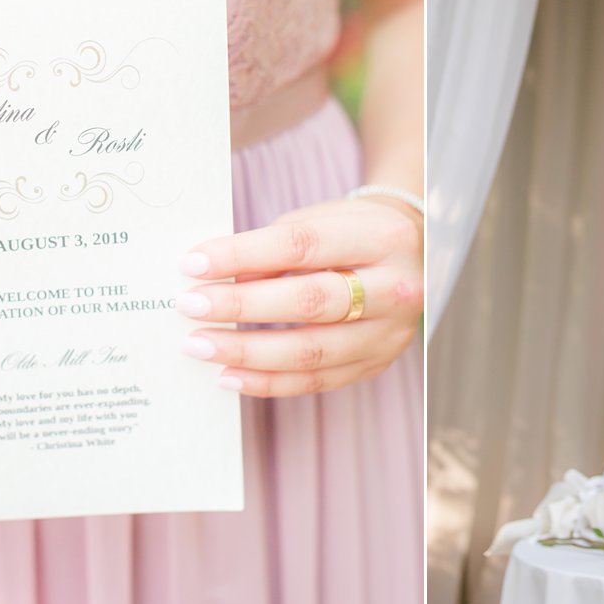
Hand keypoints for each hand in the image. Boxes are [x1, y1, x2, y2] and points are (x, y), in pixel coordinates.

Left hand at [176, 195, 422, 397]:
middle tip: (190, 306)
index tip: (194, 263)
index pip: (302, 246)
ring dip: (247, 352)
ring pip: (312, 352)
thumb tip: (219, 280)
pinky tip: (230, 376)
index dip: (243, 255)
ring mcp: (390, 333)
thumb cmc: (353, 233)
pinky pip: (316, 382)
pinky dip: (269, 383)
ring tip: (201, 346)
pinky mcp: (377, 363)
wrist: (413, 256)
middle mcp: (397, 288)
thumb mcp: (321, 221)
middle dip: (241, 306)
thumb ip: (276, 248)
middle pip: (310, 302)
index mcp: (383, 238)